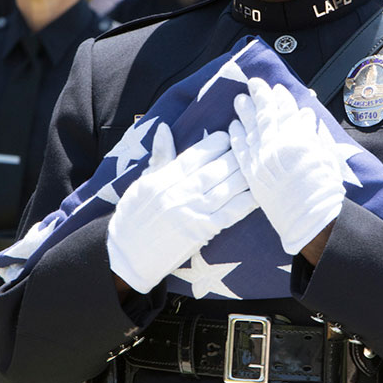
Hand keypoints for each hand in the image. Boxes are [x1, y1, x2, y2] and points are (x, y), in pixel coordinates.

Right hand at [107, 123, 256, 292]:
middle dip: (235, 156)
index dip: (216, 143)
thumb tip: (164, 128)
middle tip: (249, 148)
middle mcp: (178, 193)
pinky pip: (229, 213)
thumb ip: (160, 157)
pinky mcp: (201, 232)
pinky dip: (245, 203)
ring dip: (244, 176)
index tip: (228, 136)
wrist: (126, 255)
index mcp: (163, 179)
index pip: (196, 155)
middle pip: (215, 169)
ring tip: (256, 166)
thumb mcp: (142, 183)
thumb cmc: (133, 217)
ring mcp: (191, 213)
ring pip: (226, 188)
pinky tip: (256, 194)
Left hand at [229, 78, 345, 254]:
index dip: (281, 99)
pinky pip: (240, 150)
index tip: (277, 89)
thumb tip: (304, 116)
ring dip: (244, 112)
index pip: (287, 112)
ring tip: (239, 99)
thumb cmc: (323, 189)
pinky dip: (236, 136)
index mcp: (297, 140)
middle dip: (260, 97)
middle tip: (254, 83)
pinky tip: (232, 126)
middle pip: (265, 116)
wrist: (309, 218)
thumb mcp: (324, 155)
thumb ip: (312, 134)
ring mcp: (261, 160)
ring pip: (250, 129)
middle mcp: (276, 147)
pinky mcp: (251, 174)